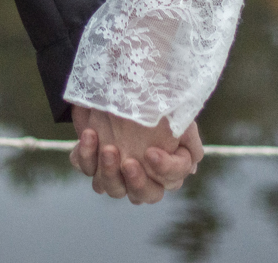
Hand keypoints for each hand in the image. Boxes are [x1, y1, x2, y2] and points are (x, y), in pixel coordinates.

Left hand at [68, 106, 202, 204]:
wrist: (123, 80)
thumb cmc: (155, 99)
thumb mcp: (177, 115)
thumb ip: (188, 141)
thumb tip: (192, 164)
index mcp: (163, 168)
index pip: (168, 182)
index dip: (163, 170)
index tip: (151, 152)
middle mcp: (139, 174)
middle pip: (141, 196)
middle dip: (135, 182)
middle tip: (128, 162)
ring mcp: (113, 169)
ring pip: (110, 188)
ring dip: (108, 171)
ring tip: (107, 148)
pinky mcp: (91, 157)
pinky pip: (85, 167)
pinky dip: (85, 155)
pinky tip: (89, 135)